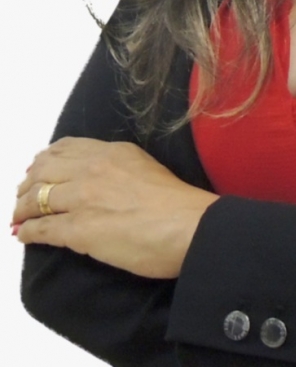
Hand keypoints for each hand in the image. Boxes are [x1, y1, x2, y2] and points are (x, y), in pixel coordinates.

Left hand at [12, 137, 218, 278]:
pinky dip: (27, 231)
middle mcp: (93, 169)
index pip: (66, 148)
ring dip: (22, 208)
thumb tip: (101, 181)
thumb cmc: (177, 202)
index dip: (46, 159)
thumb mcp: (146, 167)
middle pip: (45, 169)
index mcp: (113, 152)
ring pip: (37, 198)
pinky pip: (41, 228)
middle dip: (28, 183)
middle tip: (23, 195)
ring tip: (19, 216)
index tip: (39, 168)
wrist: (188, 226)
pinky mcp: (78, 229)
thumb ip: (120, 168)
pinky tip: (23, 235)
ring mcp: (83, 198)